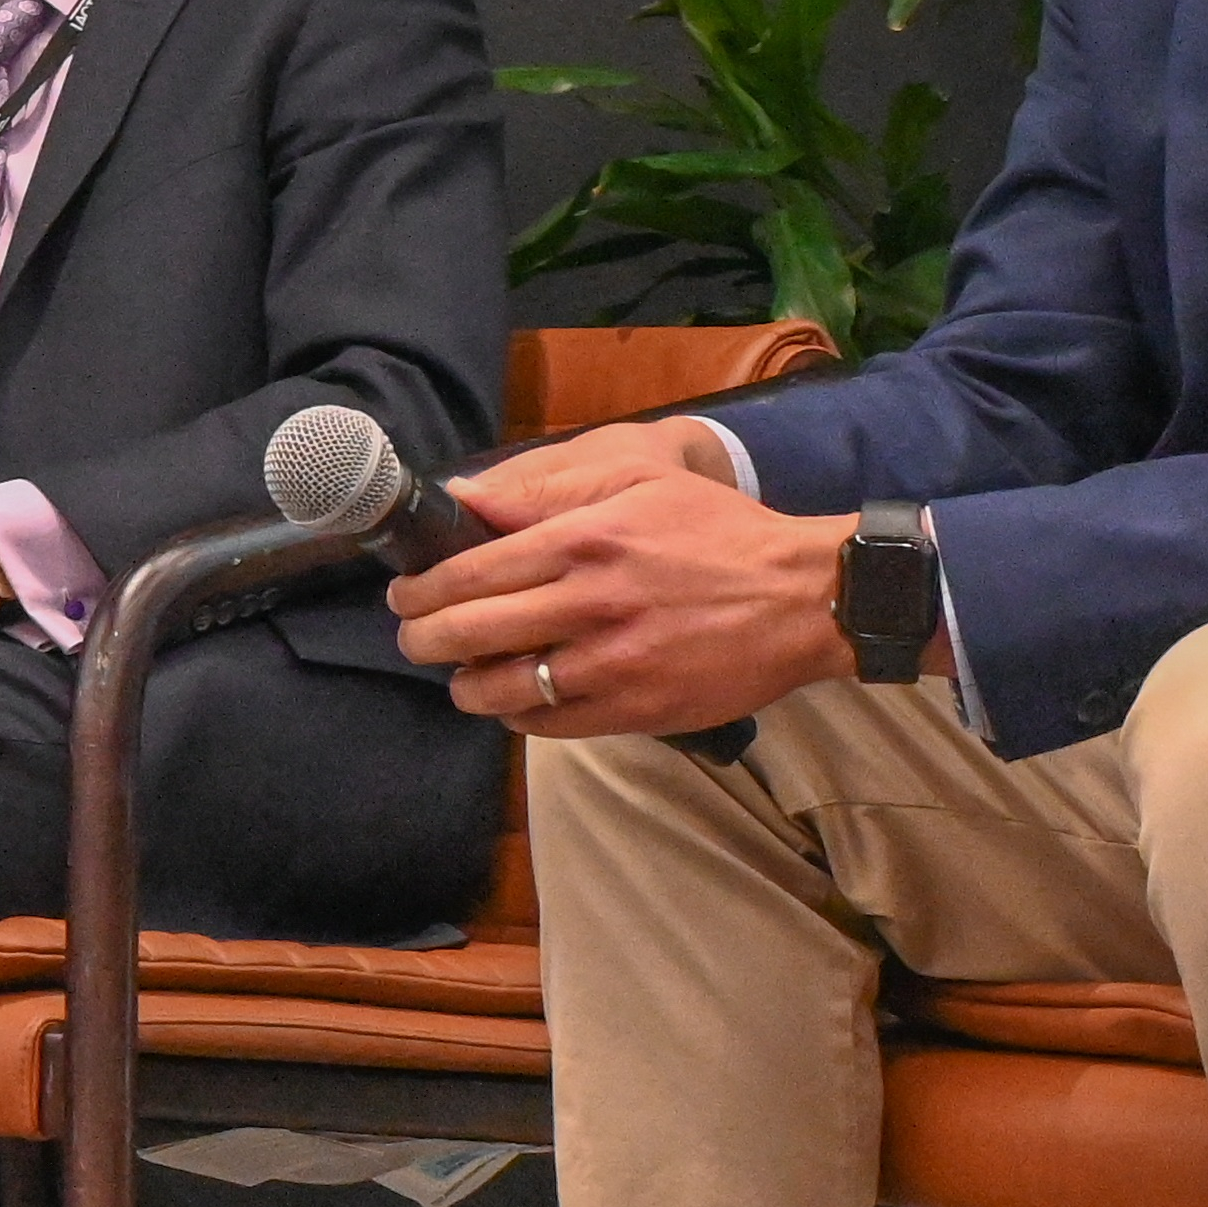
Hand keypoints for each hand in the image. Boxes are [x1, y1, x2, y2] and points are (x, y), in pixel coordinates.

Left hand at [389, 425, 863, 733]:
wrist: (803, 598)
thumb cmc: (718, 532)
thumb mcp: (639, 482)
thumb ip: (547, 491)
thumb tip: (467, 500)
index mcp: (582, 542)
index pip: (467, 575)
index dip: (420, 591)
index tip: (404, 595)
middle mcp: (587, 605)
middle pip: (467, 634)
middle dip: (423, 640)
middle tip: (415, 639)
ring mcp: (610, 665)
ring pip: (500, 690)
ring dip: (467, 687)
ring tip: (464, 677)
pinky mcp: (635, 710)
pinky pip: (549, 725)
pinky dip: (520, 716)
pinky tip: (519, 700)